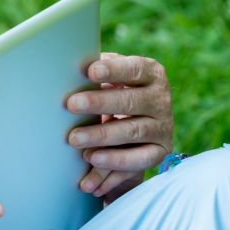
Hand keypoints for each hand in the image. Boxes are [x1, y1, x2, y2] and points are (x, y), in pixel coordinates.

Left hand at [65, 53, 173, 200]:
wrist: (130, 128)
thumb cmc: (109, 94)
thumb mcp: (107, 80)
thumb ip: (94, 74)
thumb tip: (67, 70)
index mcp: (150, 74)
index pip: (135, 69)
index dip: (114, 70)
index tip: (91, 71)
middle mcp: (160, 100)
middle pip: (132, 101)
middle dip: (100, 103)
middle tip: (71, 104)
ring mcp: (162, 127)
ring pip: (134, 131)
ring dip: (102, 135)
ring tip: (74, 138)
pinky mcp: (159, 151)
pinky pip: (140, 159)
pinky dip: (115, 160)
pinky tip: (92, 159)